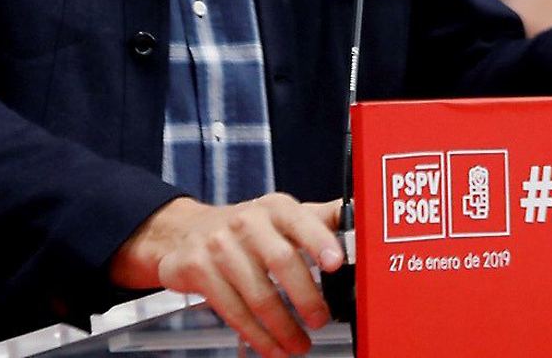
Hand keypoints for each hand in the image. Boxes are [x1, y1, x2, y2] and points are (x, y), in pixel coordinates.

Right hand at [109, 195, 344, 357]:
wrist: (187, 231)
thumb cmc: (249, 229)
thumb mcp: (284, 217)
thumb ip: (323, 221)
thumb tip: (363, 222)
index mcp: (275, 208)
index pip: (301, 219)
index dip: (319, 240)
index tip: (336, 263)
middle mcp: (246, 221)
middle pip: (282, 260)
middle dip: (306, 297)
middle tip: (320, 321)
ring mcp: (218, 244)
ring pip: (258, 294)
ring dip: (283, 328)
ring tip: (299, 345)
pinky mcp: (197, 268)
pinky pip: (233, 310)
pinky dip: (257, 336)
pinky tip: (272, 347)